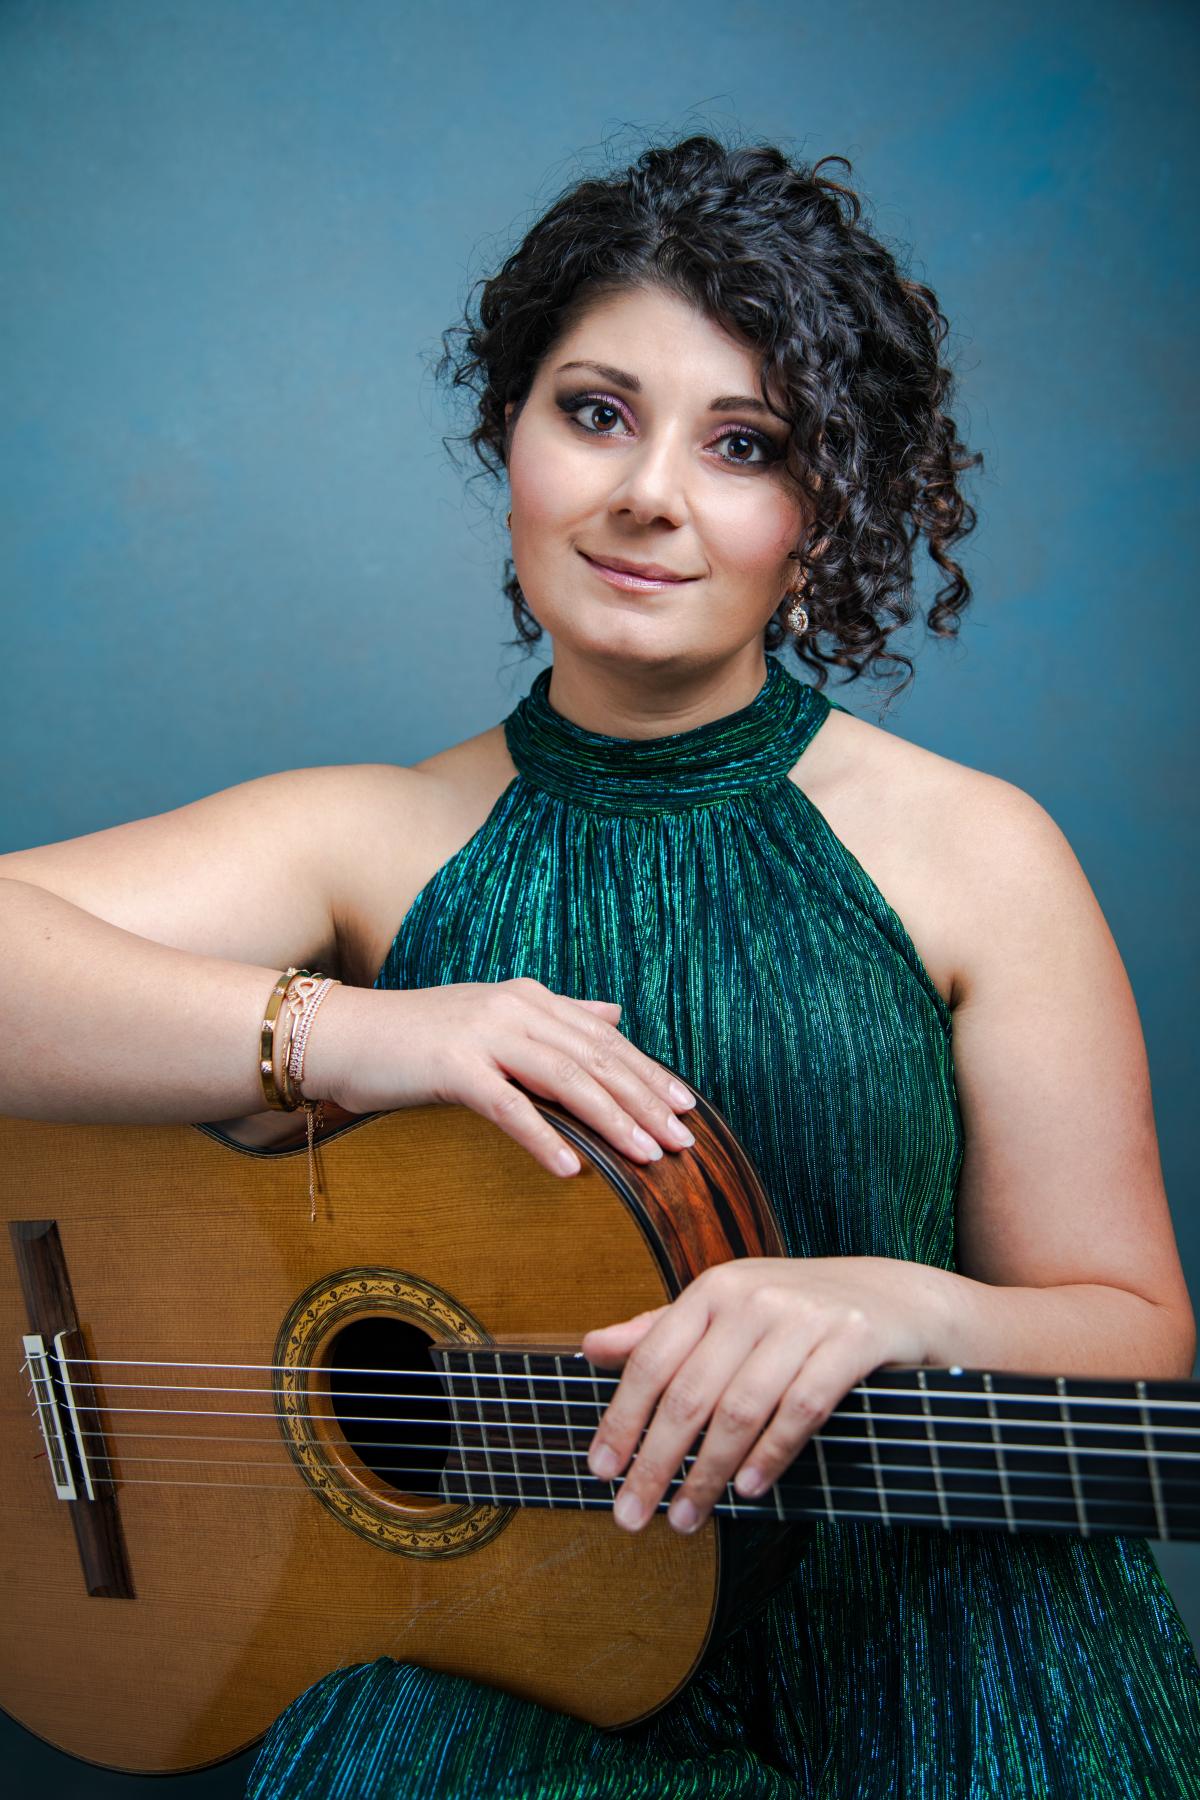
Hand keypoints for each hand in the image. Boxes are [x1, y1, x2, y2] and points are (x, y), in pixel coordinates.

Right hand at [305, 978, 696, 1176]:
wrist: (341, 1035)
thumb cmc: (417, 1037)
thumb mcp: (494, 1016)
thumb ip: (557, 1016)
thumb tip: (615, 1012)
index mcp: (529, 996)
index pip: (604, 1038)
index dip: (648, 1073)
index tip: (686, 1107)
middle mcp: (514, 1007)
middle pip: (596, 1058)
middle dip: (644, 1101)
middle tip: (683, 1139)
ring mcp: (483, 1033)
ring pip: (565, 1079)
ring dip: (611, 1121)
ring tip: (647, 1157)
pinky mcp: (450, 1066)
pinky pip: (508, 1106)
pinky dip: (543, 1138)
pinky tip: (572, 1170)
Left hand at [581, 1256, 947, 1532]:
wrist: (898, 1298)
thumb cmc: (798, 1312)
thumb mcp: (726, 1311)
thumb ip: (662, 1331)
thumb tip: (591, 1347)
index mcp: (714, 1288)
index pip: (652, 1360)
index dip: (622, 1420)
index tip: (600, 1472)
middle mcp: (752, 1297)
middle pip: (690, 1393)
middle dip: (655, 1462)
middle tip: (633, 1515)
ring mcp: (804, 1317)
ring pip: (741, 1409)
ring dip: (709, 1474)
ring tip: (686, 1518)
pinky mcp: (851, 1339)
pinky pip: (800, 1409)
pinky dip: (771, 1456)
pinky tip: (749, 1490)